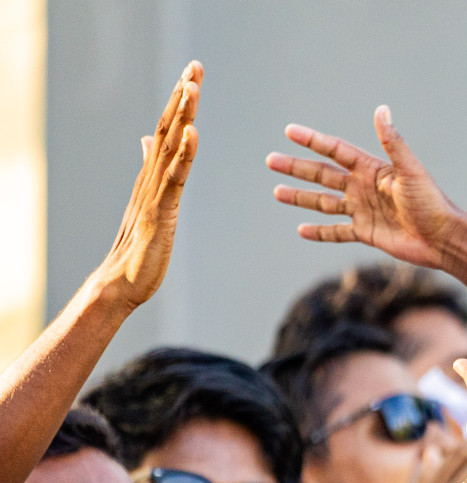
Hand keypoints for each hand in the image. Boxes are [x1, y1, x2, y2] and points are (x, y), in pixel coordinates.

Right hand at [91, 62, 200, 310]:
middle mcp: (151, 178)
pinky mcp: (160, 212)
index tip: (192, 74)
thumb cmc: (139, 248)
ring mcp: (154, 193)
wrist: (121, 282)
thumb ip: (154, 171)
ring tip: (192, 86)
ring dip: (183, 115)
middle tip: (195, 66)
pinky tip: (193, 133)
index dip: (180, 102)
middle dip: (183, 96)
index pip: (168, 130)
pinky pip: (174, 178)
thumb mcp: (151, 203)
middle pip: (169, 128)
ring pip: (171, 147)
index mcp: (153, 175)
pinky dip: (184, 154)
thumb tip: (151, 142)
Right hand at [268, 106, 459, 269]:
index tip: (290, 131)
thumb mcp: (410, 170)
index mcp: (372, 170)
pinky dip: (320, 232)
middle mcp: (364, 188)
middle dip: (297, 168)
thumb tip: (382, 109)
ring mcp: (363, 210)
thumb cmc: (430, 201)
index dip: (313, 140)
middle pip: (323, 175)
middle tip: (271, 161)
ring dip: (301, 198)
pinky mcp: (366, 233)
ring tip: (277, 192)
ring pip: (324, 203)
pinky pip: (337, 232)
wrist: (442, 238)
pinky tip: (301, 230)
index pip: (336, 151)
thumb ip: (393, 142)